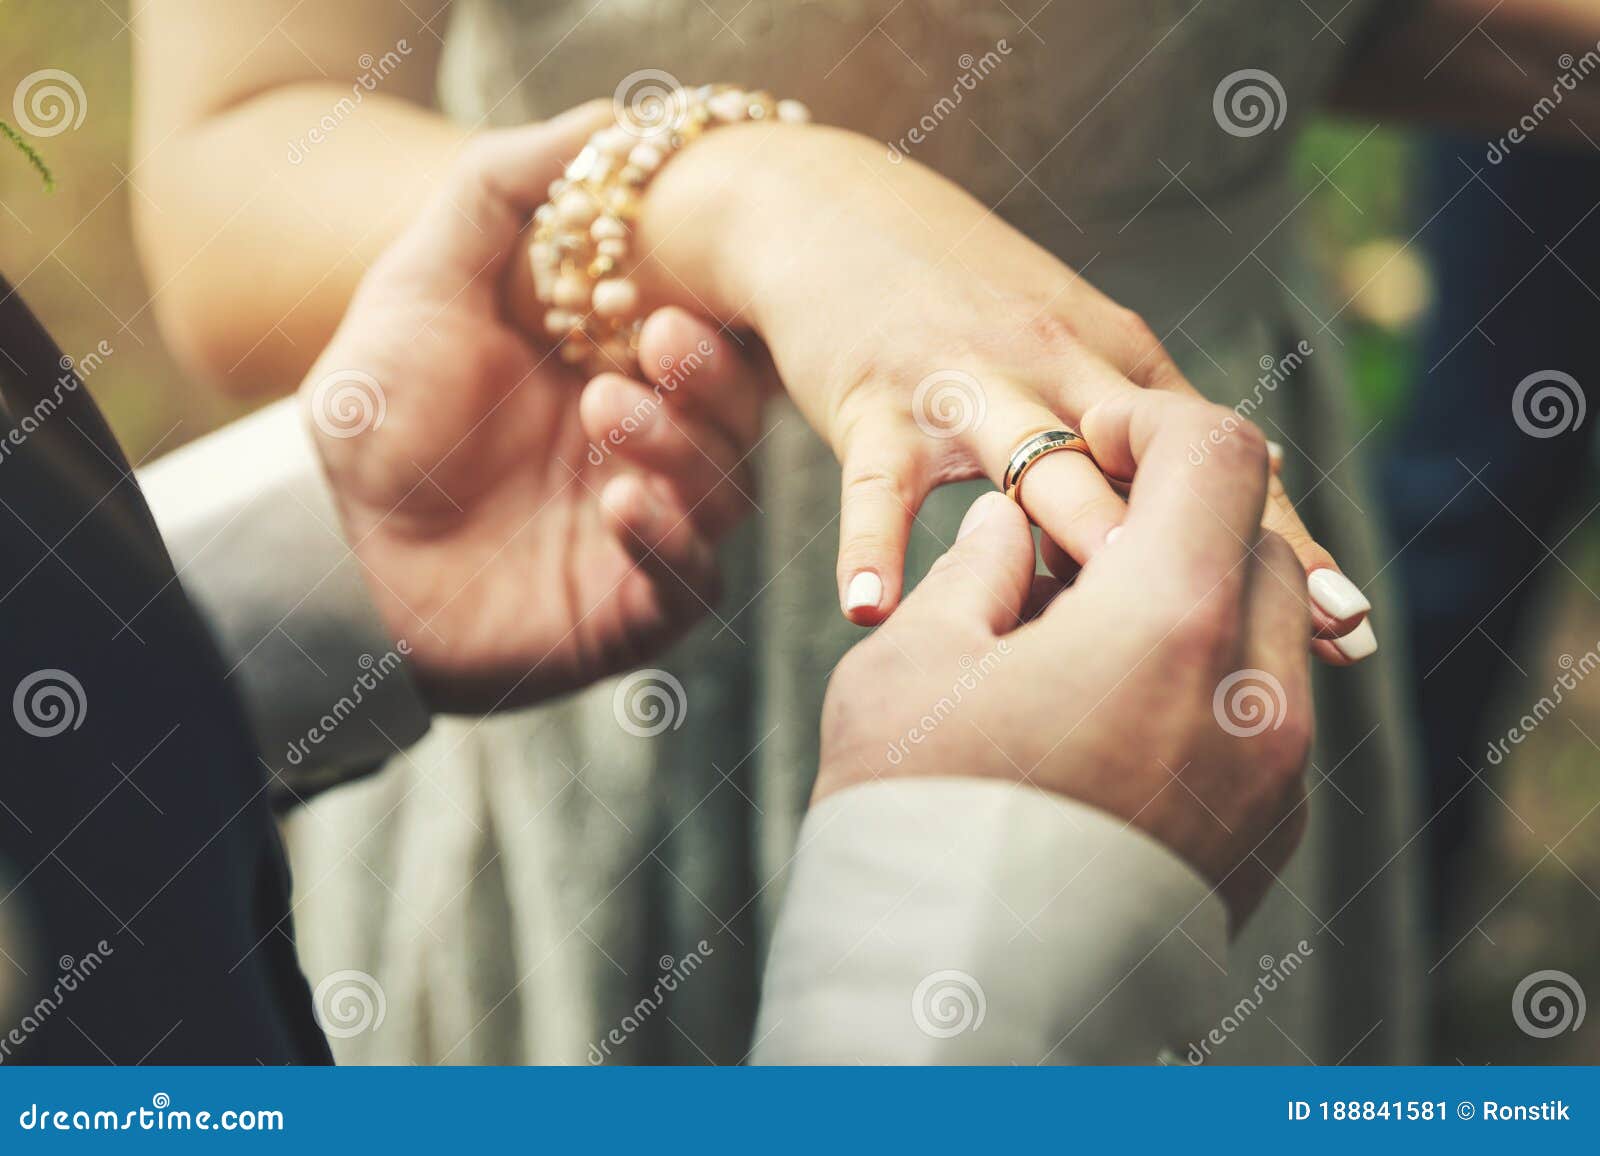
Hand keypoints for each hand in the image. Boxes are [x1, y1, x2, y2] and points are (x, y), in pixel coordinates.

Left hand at [302, 112, 761, 712]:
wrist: (338, 556)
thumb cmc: (381, 416)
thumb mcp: (421, 284)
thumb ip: (496, 195)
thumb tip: (604, 121)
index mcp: (623, 372)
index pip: (710, 344)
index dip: (707, 322)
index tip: (662, 298)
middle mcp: (653, 450)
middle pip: (734, 416)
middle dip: (709, 381)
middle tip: (656, 346)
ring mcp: (651, 530)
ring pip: (724, 493)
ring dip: (684, 451)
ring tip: (610, 417)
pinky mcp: (636, 608)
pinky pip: (690, 581)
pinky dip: (670, 540)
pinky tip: (623, 504)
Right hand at [611, 122, 1371, 660]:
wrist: (836, 216)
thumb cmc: (964, 311)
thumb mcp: (1066, 350)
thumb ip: (1134, 433)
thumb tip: (1230, 515)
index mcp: (1119, 362)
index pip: (1223, 461)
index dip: (1285, 541)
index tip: (1346, 627)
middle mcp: (1060, 366)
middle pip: (1150, 467)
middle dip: (1215, 553)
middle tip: (1278, 641)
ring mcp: (968, 382)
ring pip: (1037, 464)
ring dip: (1075, 535)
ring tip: (1107, 624)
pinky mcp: (875, 400)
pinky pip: (879, 486)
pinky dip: (871, 545)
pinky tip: (869, 609)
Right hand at [816, 398, 1312, 925]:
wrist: (956, 1003)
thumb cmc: (913, 818)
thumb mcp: (914, 661)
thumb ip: (979, 569)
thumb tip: (1013, 527)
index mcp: (1169, 620)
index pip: (1216, 455)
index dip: (1157, 424)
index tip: (1102, 433)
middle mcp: (1252, 690)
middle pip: (1251, 543)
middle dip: (1175, 521)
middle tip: (1077, 547)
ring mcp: (1271, 771)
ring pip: (1261, 631)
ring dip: (1191, 603)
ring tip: (1084, 642)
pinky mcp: (1266, 836)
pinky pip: (1256, 714)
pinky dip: (1202, 681)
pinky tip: (1111, 715)